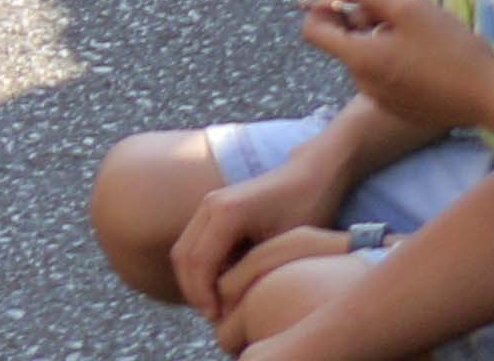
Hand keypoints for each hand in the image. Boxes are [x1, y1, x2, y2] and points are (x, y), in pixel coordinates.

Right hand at [172, 155, 350, 314]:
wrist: (310, 175)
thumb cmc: (306, 208)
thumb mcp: (285, 244)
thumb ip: (255, 269)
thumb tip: (234, 301)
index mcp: (225, 214)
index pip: (198, 262)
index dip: (203, 295)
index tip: (219, 319)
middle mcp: (209, 206)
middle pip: (183, 256)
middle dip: (193, 290)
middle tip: (214, 317)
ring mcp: (208, 204)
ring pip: (184, 249)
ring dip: (194, 279)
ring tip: (216, 305)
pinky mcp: (212, 208)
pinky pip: (195, 242)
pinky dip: (200, 267)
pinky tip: (221, 285)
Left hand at [306, 0, 493, 143]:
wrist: (492, 98)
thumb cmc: (451, 50)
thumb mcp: (408, 5)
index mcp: (357, 59)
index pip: (312, 29)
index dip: (325, 5)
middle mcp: (362, 82)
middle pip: (344, 40)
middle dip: (363, 19)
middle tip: (399, 13)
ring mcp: (382, 99)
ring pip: (367, 56)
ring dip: (382, 37)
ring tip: (419, 34)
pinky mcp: (402, 108)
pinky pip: (386, 75)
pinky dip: (397, 59)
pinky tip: (428, 57)